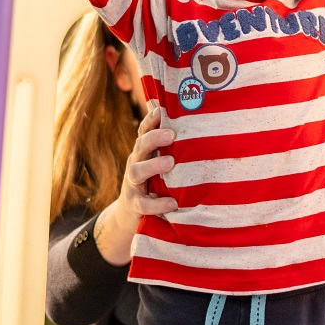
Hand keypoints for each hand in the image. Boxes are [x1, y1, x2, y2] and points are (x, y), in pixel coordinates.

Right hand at [96, 107, 176, 265]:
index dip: (151, 119)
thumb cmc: (153, 182)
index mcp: (144, 151)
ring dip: (153, 166)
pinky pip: (144, 203)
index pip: (145, 131)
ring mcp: (132, 184)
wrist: (130, 214)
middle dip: (154, 138)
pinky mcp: (134, 204)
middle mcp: (136, 163)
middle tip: (172, 134)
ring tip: (170, 163)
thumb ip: (172, 148)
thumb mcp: (160, 162)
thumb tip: (193, 124)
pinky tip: (173, 203)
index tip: (162, 110)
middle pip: (140, 146)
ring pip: (137, 171)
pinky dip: (158, 203)